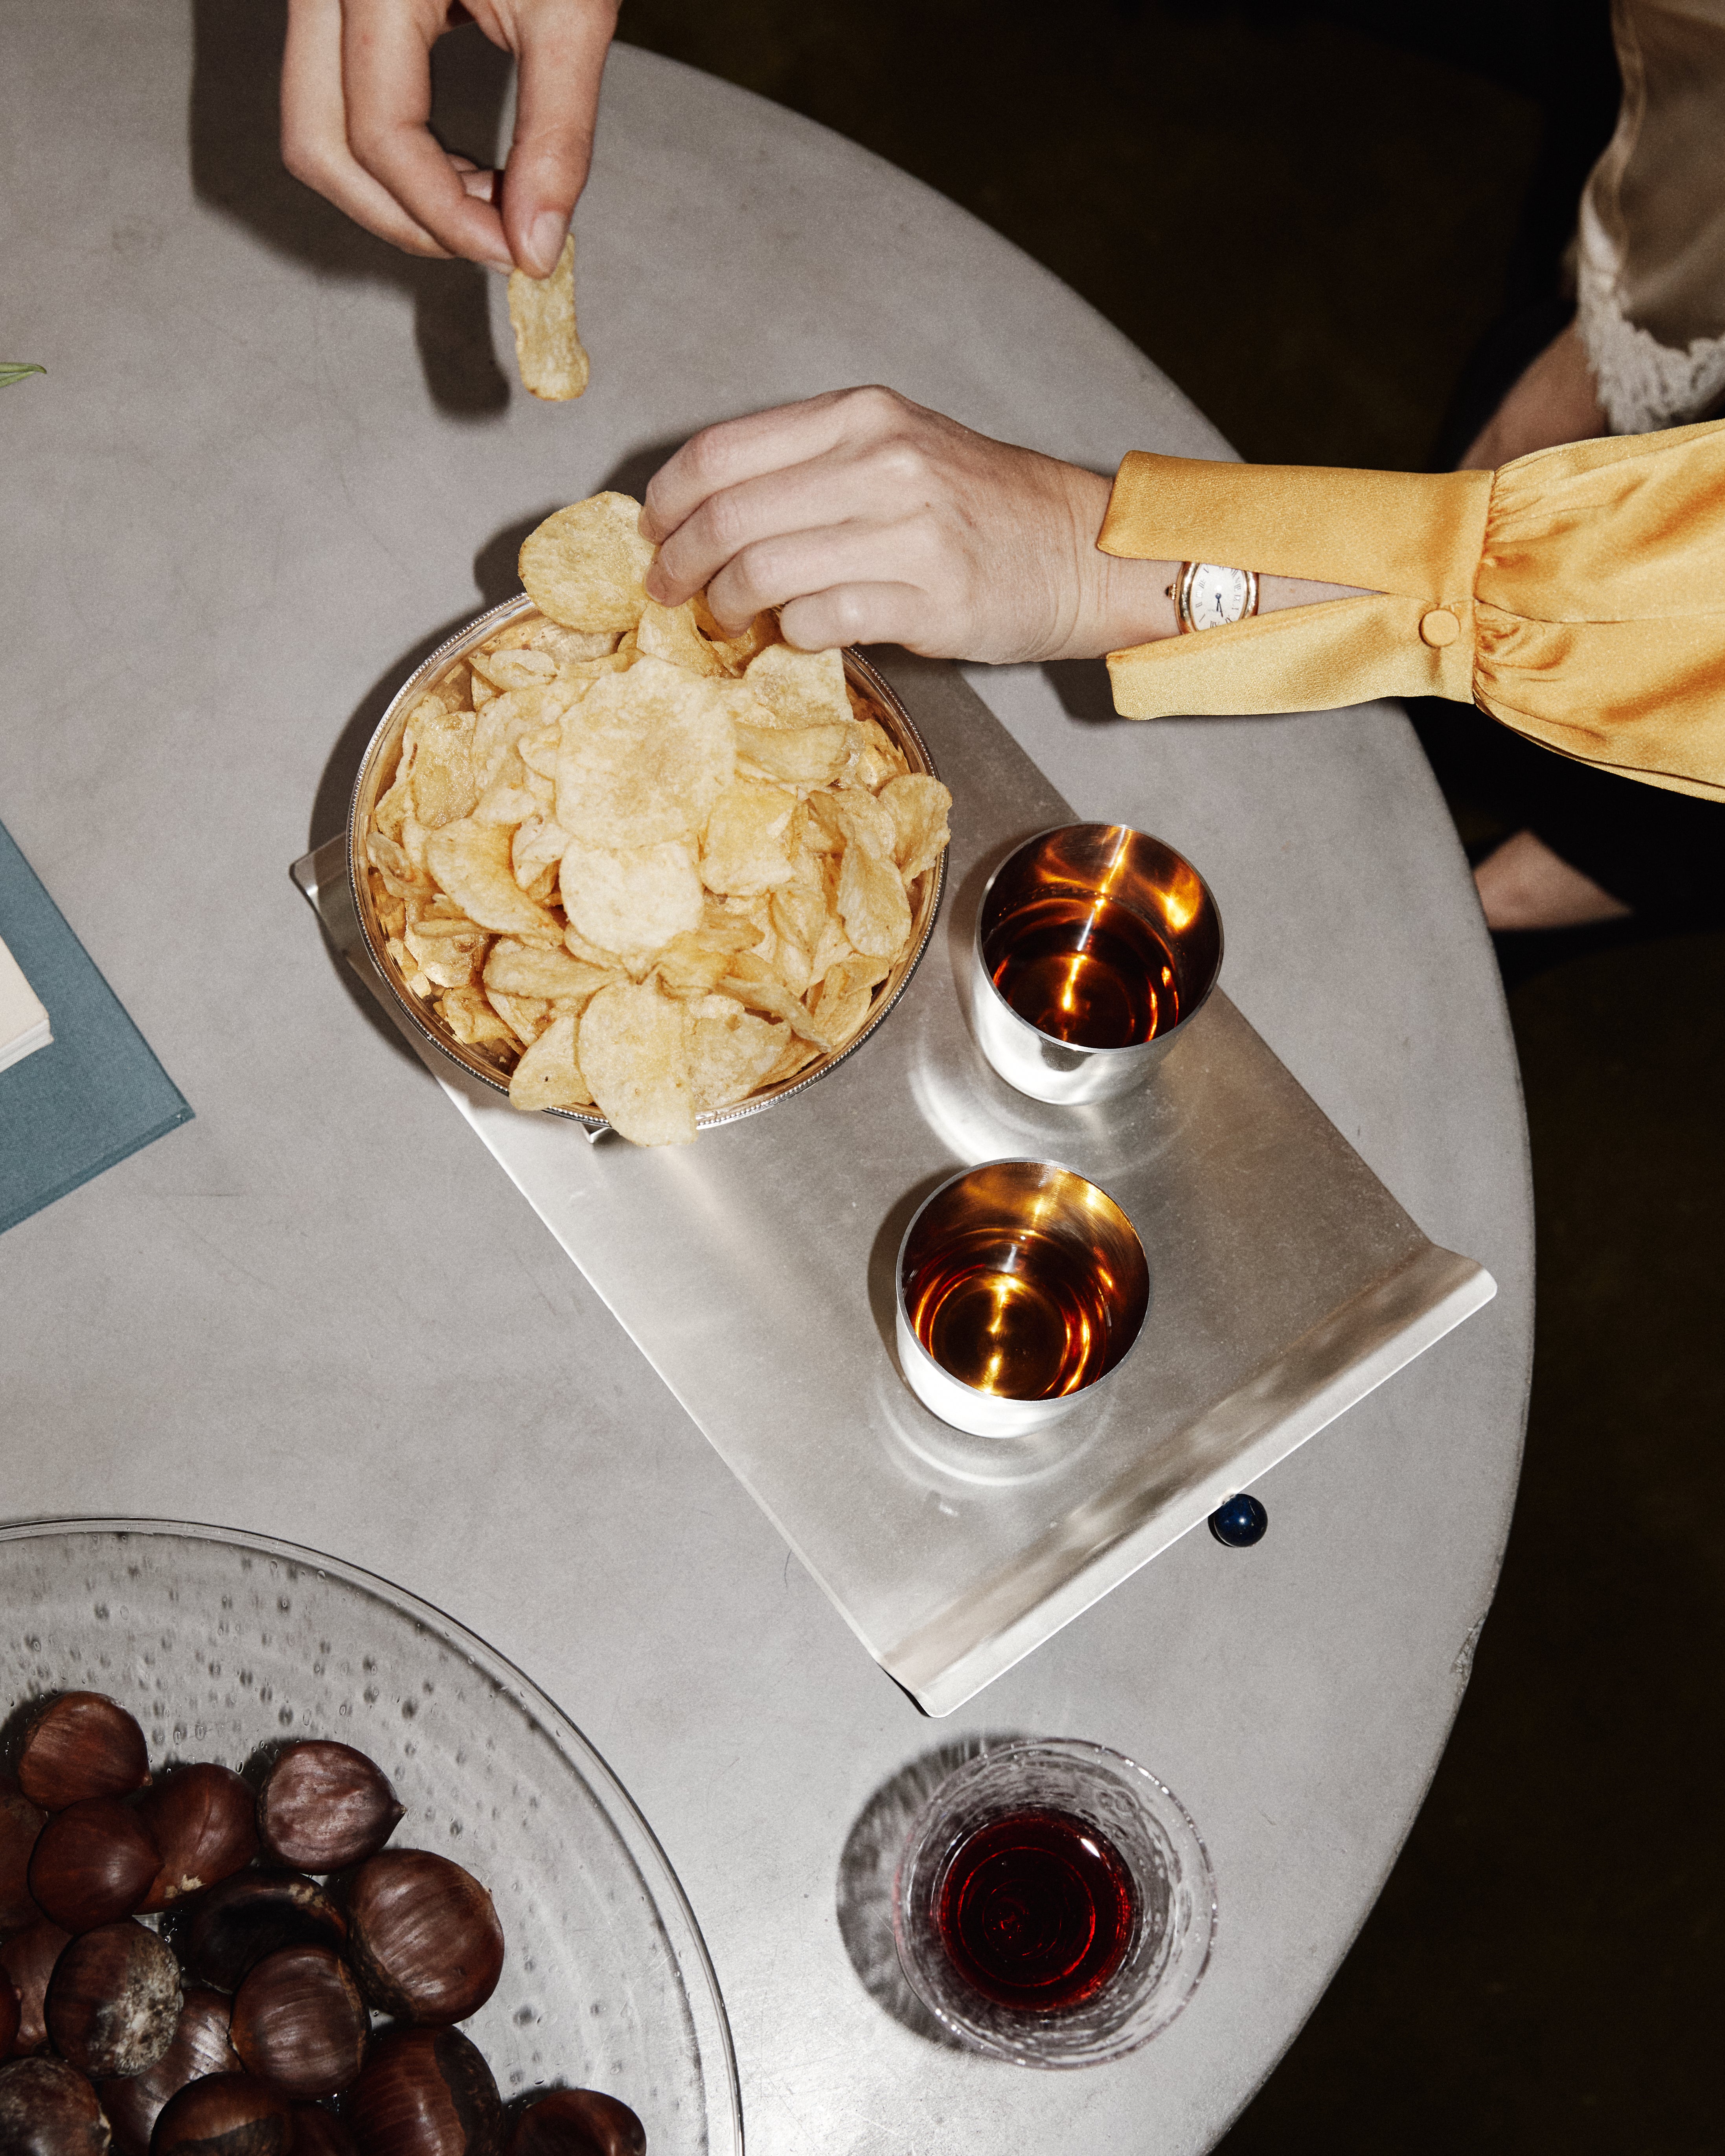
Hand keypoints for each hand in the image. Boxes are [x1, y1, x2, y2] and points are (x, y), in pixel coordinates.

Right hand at [281, 0, 618, 272]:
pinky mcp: (342, 6)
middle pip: (319, 144)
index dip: (446, 216)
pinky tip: (463, 165)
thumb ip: (557, 134)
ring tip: (485, 199)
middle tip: (495, 240)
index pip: (380, 134)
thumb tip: (538, 247)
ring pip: (318, 130)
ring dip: (397, 195)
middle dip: (405, 218)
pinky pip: (338, 102)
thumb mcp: (572, 10)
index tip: (518, 252)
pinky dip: (397, 156)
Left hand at [640, 386, 1179, 662]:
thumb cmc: (980, 506)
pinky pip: (818, 620)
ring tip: (723, 618)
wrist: (1080, 548)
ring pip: (762, 571)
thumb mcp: (895, 448)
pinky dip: (788, 633)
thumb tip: (711, 509)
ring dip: (725, 605)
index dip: (667, 498)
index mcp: (860, 415)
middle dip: (678, 561)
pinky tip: (791, 633)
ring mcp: (906, 531)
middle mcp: (880, 462)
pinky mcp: (928, 598)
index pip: (723, 452)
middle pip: (730, 515)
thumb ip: (810, 465)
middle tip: (667, 589)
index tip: (653, 530)